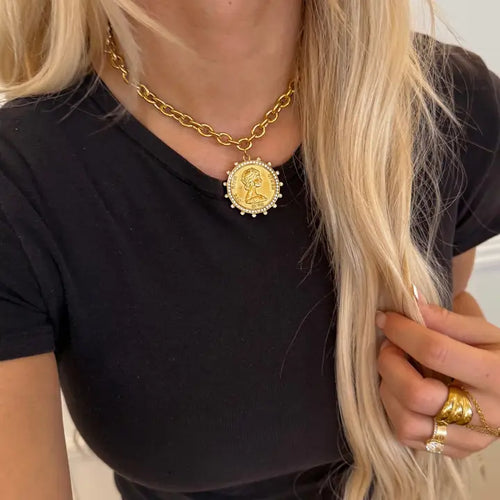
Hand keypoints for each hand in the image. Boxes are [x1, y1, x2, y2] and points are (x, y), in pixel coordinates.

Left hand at [376, 298, 499, 456]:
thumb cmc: (497, 357)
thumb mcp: (481, 332)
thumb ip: (443, 317)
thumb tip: (408, 296)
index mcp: (496, 375)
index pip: (435, 351)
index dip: (402, 331)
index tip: (385, 318)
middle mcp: (486, 414)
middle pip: (416, 394)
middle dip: (390, 363)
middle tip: (388, 346)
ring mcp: (469, 439)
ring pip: (407, 421)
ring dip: (388, 389)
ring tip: (394, 368)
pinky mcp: (454, 451)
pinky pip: (407, 436)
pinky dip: (393, 409)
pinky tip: (400, 390)